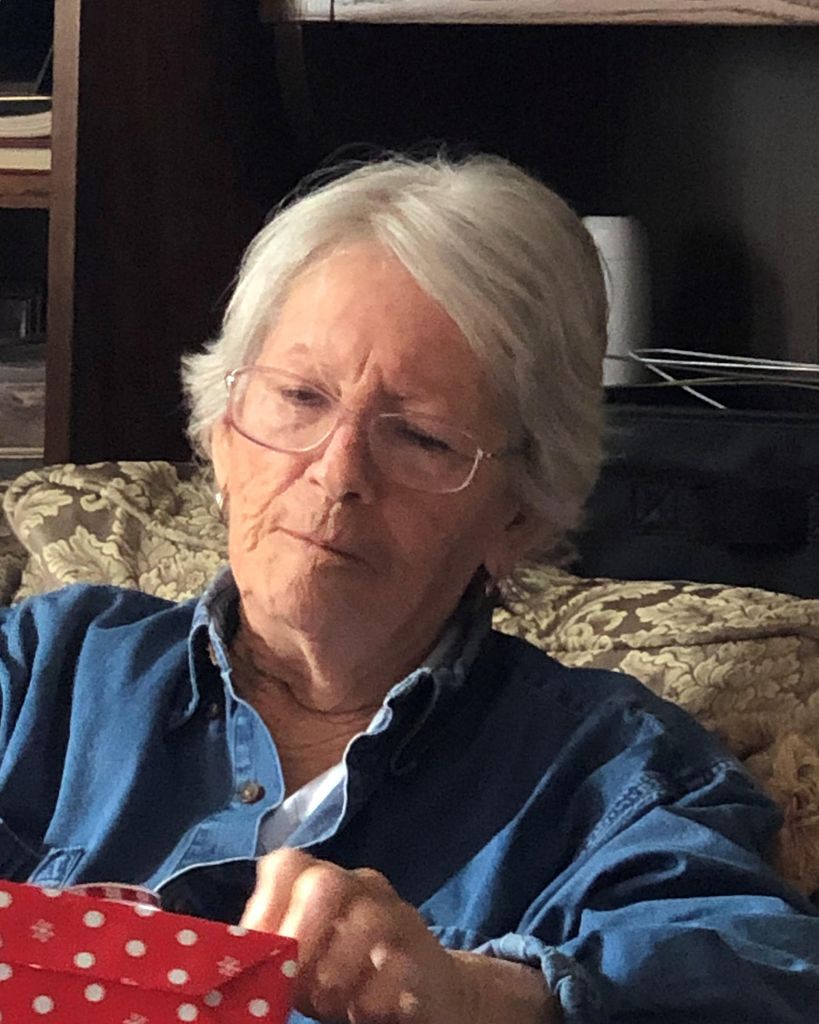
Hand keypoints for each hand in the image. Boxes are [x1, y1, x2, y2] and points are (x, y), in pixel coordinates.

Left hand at [240, 849, 470, 1022]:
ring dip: (337, 973)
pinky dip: (372, 998)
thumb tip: (230, 964)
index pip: (287, 864)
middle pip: (326, 882)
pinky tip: (363, 1012)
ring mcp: (397, 916)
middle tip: (294, 983)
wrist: (424, 991)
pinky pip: (398, 966)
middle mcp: (360, 887)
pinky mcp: (426, 955)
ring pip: (367, 920)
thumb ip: (274, 953)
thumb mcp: (302, 964)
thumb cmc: (344, 976)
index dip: (266, 906)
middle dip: (302, 936)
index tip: (260, 951)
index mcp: (321, 883)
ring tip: (328, 1004)